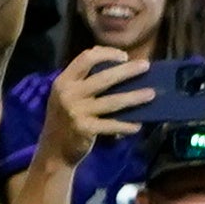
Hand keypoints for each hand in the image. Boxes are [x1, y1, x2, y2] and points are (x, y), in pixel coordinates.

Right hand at [30, 43, 136, 170]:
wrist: (53, 150)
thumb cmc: (65, 119)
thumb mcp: (67, 95)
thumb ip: (83, 80)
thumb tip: (118, 66)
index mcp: (64, 81)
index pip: (86, 58)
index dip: (106, 53)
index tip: (124, 56)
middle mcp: (68, 94)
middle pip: (104, 77)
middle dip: (127, 70)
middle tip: (146, 66)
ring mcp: (76, 112)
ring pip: (113, 101)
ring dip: (134, 97)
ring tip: (151, 94)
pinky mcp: (85, 129)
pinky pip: (112, 125)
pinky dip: (127, 125)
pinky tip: (138, 125)